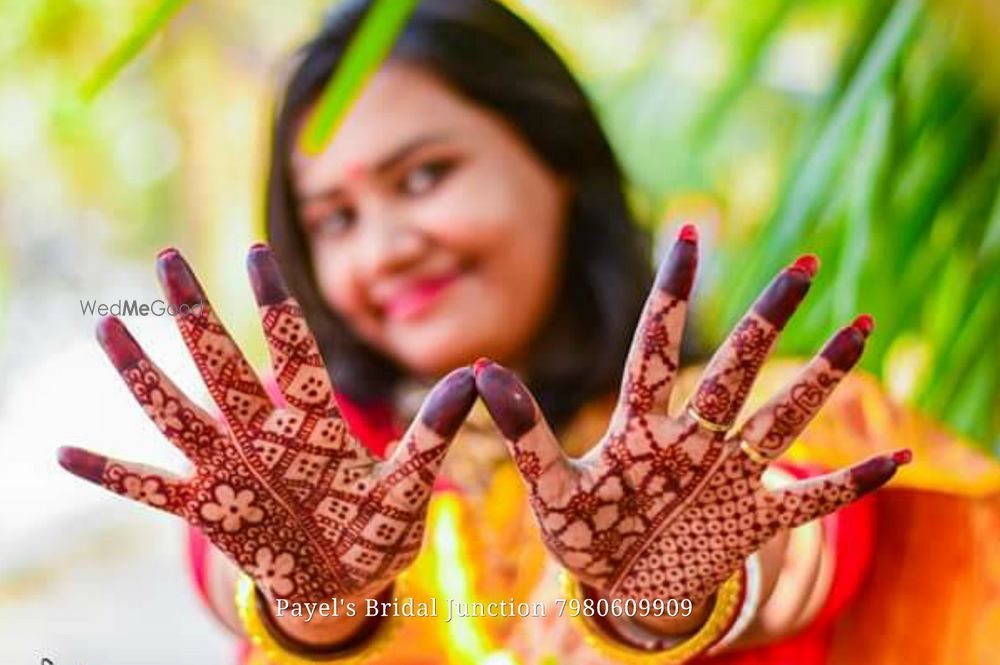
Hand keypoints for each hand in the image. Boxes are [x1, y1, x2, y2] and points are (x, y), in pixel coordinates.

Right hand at [59, 245, 475, 603]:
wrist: (342, 580)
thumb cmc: (375, 527)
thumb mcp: (407, 484)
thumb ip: (432, 433)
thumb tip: (472, 377)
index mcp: (313, 423)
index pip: (294, 351)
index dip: (278, 305)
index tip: (259, 253)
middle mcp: (264, 435)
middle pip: (225, 366)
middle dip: (198, 316)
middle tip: (169, 259)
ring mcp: (231, 470)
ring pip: (180, 414)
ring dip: (146, 377)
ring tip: (110, 327)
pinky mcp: (208, 510)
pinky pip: (151, 489)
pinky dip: (113, 475)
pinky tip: (65, 454)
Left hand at [474, 224, 909, 604]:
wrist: (621, 586)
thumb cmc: (584, 534)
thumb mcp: (552, 489)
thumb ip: (527, 435)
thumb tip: (481, 368)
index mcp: (641, 428)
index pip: (654, 347)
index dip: (670, 294)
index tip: (687, 233)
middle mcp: (693, 439)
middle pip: (735, 369)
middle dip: (767, 319)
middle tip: (805, 265)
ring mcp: (728, 478)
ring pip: (781, 420)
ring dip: (822, 379)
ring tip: (860, 329)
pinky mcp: (755, 521)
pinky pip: (812, 503)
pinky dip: (851, 485)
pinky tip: (899, 461)